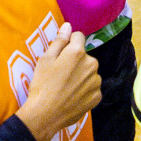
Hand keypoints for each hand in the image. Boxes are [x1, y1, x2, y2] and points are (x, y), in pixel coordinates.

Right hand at [15, 23, 100, 140]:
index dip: (68, 43)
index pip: (78, 37)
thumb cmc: (42, 84)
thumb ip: (59, 41)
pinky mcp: (97, 97)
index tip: (60, 55)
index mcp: (78, 53)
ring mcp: (96, 82)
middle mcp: (92, 64)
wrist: (45, 114)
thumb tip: (68, 26)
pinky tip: (72, 96)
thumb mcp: (45, 59)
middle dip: (76, 60)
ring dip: (81, 75)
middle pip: (84, 56)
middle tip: (60, 73)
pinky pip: (92, 87)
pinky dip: (84, 89)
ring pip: (89, 72)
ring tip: (66, 86)